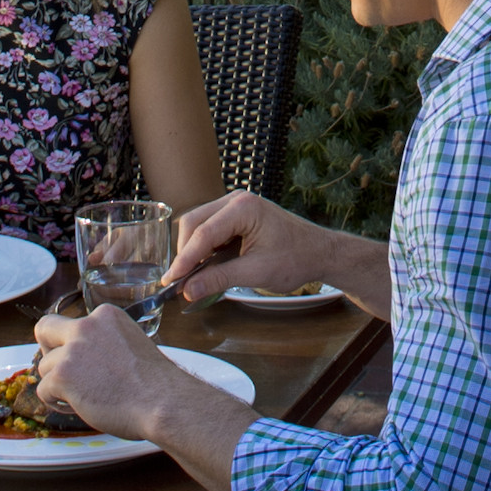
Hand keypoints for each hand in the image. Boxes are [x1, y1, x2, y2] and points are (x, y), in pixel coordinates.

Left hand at [30, 303, 176, 439]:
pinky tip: (77, 407)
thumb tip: (84, 358)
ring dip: (58, 384)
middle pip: (44, 329)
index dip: (73, 344)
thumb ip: (104, 343)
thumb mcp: (130, 344)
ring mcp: (73, 350)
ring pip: (44, 367)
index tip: (84, 362)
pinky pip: (43, 390)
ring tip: (82, 397)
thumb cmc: (153, 384)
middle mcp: (86, 326)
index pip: (73, 323)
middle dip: (47, 350)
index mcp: (105, 316)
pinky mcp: (63, 376)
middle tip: (62, 370)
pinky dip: (55, 402)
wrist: (161, 403)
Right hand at [167, 191, 323, 304]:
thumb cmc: (296, 258)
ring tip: (187, 278)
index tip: (170, 282)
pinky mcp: (236, 216)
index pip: (203, 233)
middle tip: (176, 283)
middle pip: (194, 223)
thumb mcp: (256, 272)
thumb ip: (220, 279)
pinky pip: (210, 229)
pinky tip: (202, 268)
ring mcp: (235, 206)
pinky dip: (203, 249)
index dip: (184, 260)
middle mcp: (236, 200)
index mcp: (244, 208)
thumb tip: (188, 290)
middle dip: (185, 253)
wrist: (319, 252)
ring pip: (199, 225)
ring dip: (192, 251)